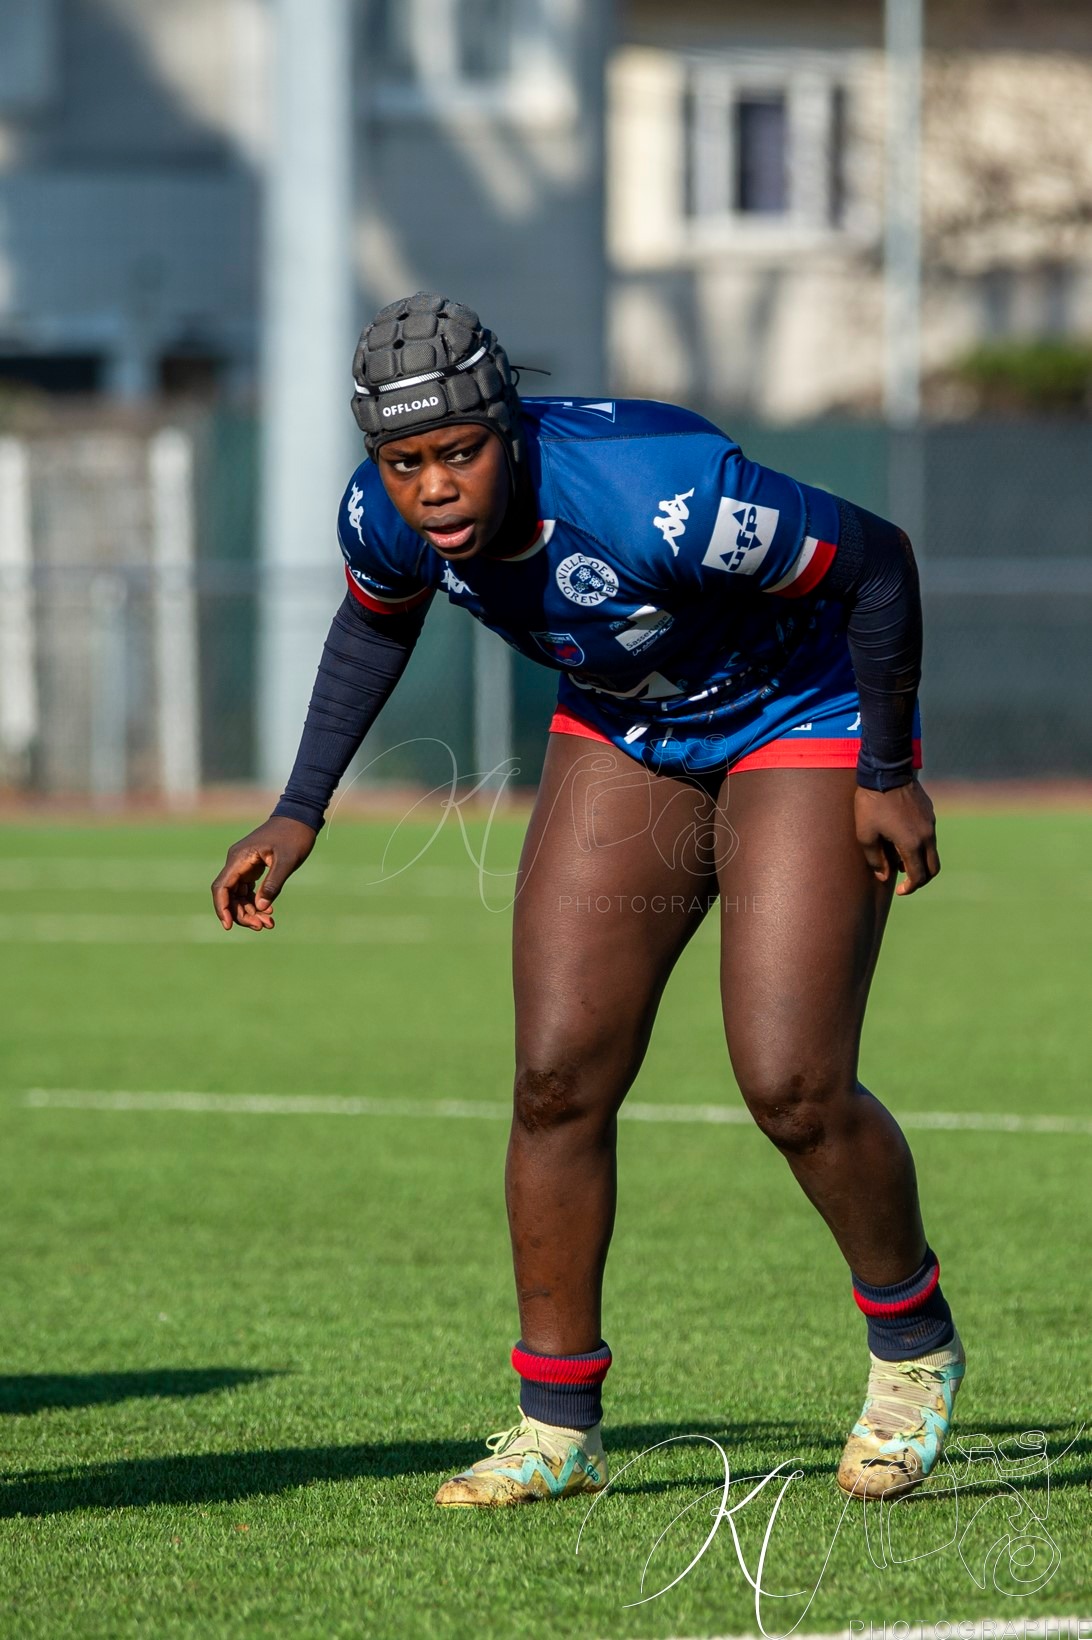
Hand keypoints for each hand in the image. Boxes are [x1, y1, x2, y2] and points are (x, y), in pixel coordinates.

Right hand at [211, 817, 316, 930]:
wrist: (300, 817)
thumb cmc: (294, 836)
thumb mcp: (287, 861)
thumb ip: (273, 884)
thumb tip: (261, 907)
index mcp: (239, 858)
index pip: (221, 887)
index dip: (222, 908)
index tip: (229, 926)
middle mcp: (237, 862)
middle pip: (229, 895)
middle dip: (242, 914)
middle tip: (262, 926)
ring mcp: (244, 865)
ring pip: (238, 895)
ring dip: (250, 911)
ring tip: (268, 923)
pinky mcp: (252, 867)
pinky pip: (247, 890)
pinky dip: (255, 902)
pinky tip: (268, 911)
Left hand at [855, 779, 939, 895]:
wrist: (886, 771)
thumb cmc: (871, 804)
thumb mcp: (865, 834)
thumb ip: (876, 859)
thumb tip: (884, 876)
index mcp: (912, 843)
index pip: (919, 876)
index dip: (911, 888)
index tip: (901, 891)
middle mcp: (927, 835)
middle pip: (933, 868)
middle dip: (922, 879)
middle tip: (907, 882)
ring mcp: (930, 823)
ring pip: (931, 851)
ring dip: (919, 859)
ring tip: (897, 856)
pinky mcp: (929, 812)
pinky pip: (928, 835)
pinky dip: (920, 844)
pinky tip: (901, 837)